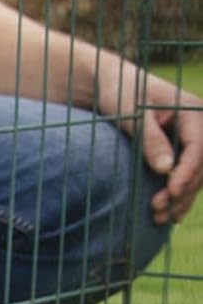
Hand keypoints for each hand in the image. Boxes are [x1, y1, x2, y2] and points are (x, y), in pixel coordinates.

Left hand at [98, 65, 202, 225]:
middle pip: (200, 163)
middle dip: (183, 189)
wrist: (109, 84)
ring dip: (182, 197)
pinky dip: (178, 194)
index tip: (172, 191)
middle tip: (158, 211)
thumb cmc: (119, 92)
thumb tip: (166, 169)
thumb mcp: (131, 113)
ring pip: (195, 173)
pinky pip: (185, 174)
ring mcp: (188, 138)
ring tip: (161, 219)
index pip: (198, 145)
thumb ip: (149, 139)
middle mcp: (196, 124)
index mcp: (191, 109)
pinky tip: (168, 214)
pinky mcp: (177, 149)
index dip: (187, 171)